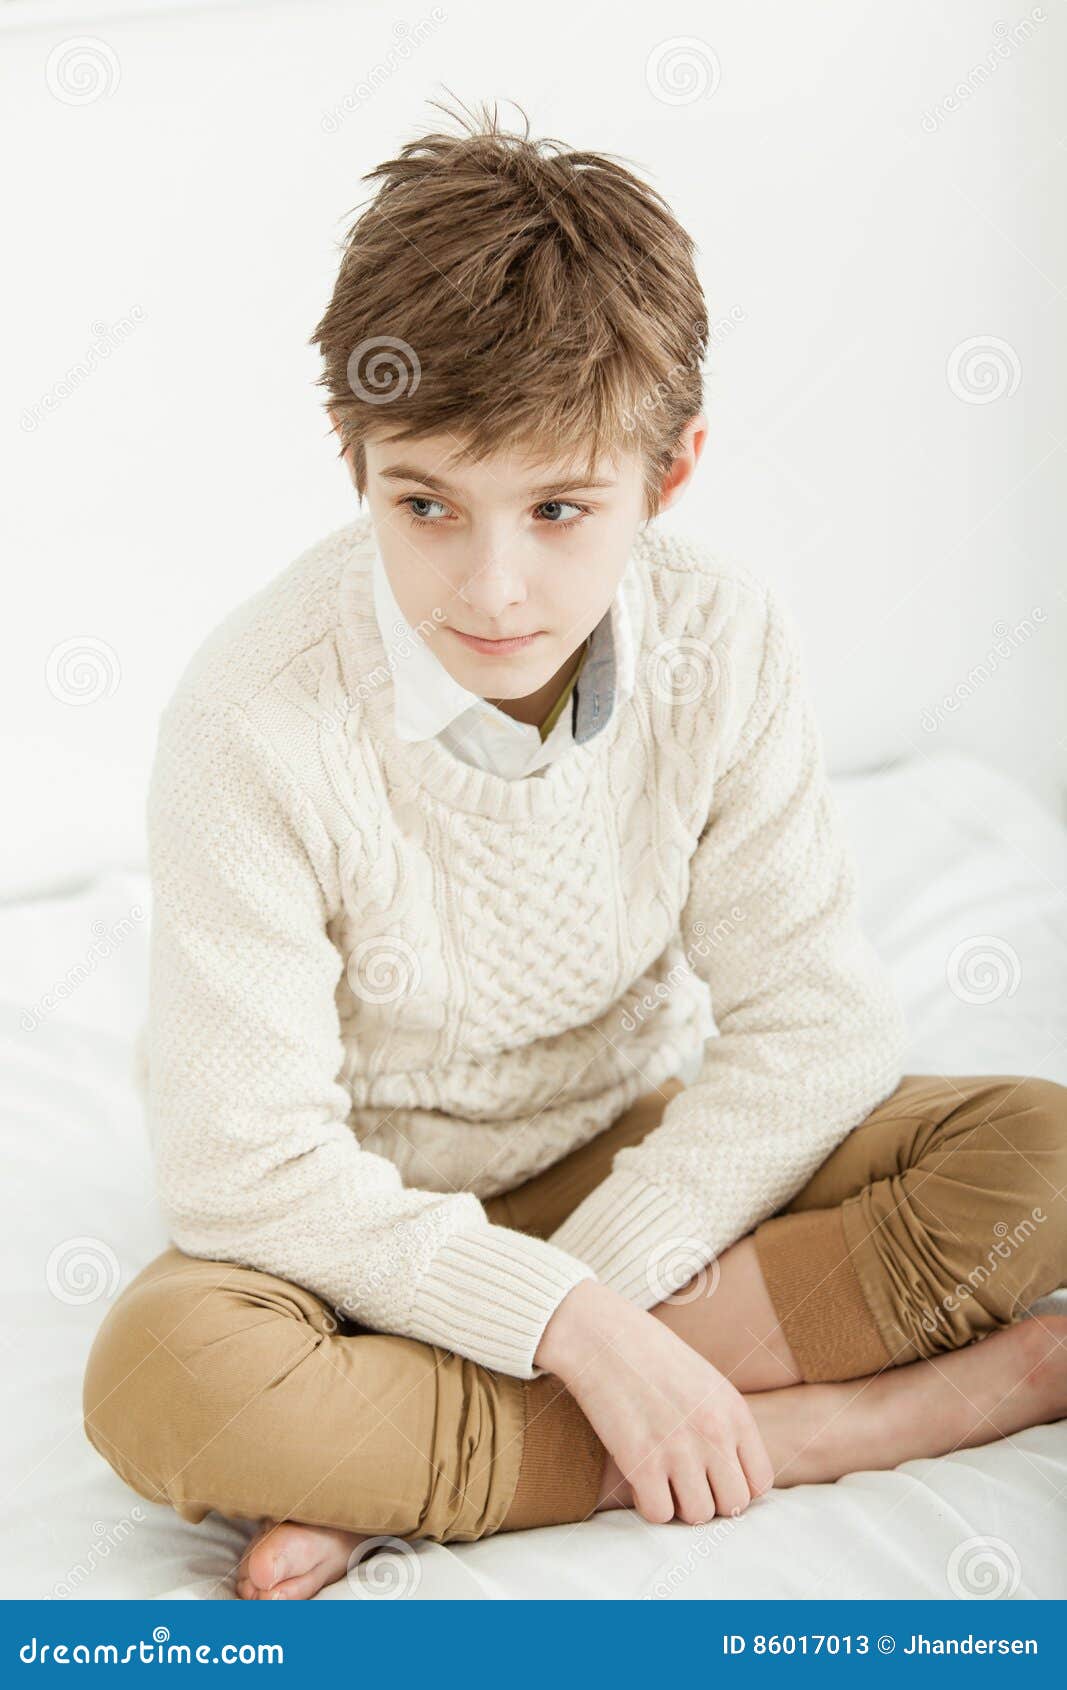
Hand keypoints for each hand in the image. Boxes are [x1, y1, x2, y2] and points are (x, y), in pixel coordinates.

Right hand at [536, 1279, 773, 1524]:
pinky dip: (648, 1504)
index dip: (736, 1486)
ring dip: (679, 1504)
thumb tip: (732, 1475)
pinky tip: (640, 1478)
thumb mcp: (706, 1383)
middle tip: (685, 1481)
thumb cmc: (652, 1358)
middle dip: (710, 1499)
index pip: (759, 1481)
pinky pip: (659, 1513)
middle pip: (733, 1504)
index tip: (713, 1478)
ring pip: (698, 1515)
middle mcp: (714, 1433)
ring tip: (662, 1478)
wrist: (603, 1337)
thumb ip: (726, 1426)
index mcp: (734, 1411)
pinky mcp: (641, 1462)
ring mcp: (679, 1449)